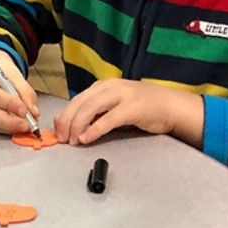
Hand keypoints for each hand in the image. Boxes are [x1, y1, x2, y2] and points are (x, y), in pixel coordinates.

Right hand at [0, 50, 39, 134]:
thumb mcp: (12, 71)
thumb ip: (24, 90)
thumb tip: (32, 112)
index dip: (7, 104)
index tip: (24, 110)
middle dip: (9, 121)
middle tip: (26, 125)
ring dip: (9, 127)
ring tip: (24, 126)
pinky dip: (5, 128)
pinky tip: (15, 126)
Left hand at [53, 79, 201, 145]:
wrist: (170, 105)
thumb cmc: (141, 107)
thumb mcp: (114, 106)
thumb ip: (97, 113)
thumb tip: (76, 127)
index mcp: (102, 86)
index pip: (76, 100)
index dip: (64, 116)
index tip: (57, 131)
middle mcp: (108, 87)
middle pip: (79, 104)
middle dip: (67, 122)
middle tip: (61, 138)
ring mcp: (120, 96)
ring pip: (90, 109)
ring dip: (77, 126)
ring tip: (73, 140)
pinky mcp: (132, 108)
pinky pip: (108, 119)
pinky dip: (94, 130)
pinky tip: (87, 138)